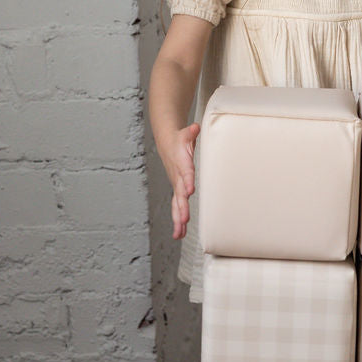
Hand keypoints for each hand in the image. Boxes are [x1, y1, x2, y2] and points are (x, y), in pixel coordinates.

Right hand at [163, 123, 200, 239]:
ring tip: (179, 234)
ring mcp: (177, 186)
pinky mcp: (177, 191)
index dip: (187, 181)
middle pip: (179, 195)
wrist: (167, 143)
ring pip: (177, 206)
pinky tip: (179, 234)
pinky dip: (179, 221)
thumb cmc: (179, 140)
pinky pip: (177, 208)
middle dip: (182, 207)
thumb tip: (194, 127)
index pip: (185, 173)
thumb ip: (190, 132)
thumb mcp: (185, 134)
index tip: (190, 190)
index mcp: (181, 164)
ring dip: (178, 220)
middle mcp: (178, 178)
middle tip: (185, 219)